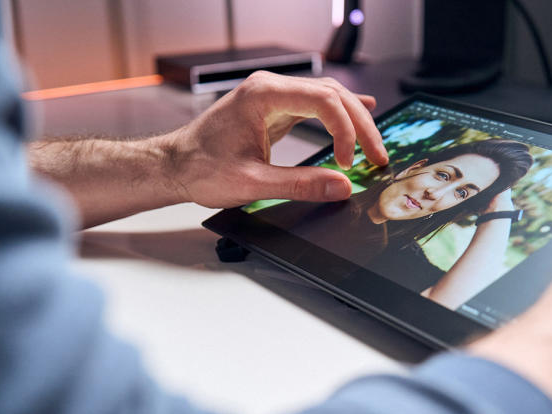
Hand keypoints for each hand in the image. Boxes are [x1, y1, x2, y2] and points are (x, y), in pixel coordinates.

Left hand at [159, 71, 389, 208]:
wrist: (173, 166)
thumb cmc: (201, 169)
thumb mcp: (252, 184)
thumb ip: (300, 185)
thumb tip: (342, 187)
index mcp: (263, 94)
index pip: (324, 102)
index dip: (345, 132)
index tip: (348, 164)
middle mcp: (269, 87)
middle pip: (332, 95)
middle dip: (360, 125)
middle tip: (378, 156)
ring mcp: (272, 95)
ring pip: (328, 97)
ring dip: (353, 120)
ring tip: (373, 146)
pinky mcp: (273, 108)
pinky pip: (315, 104)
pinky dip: (339, 113)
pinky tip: (362, 109)